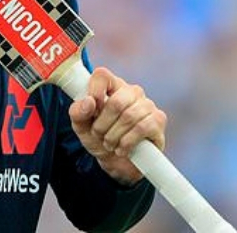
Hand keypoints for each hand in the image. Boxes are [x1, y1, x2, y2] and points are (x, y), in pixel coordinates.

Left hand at [68, 67, 166, 185]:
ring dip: (113, 136)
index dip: (93, 91)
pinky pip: (142, 128)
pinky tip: (122, 149)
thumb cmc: (98, 138)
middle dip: (103, 124)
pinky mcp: (158, 120)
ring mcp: (147, 104)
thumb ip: (78, 112)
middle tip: (98, 135)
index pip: (102, 75)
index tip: (91, 110)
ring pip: (129, 117)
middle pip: (116, 102)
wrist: (116, 162)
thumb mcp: (81, 126)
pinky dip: (127, 142)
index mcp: (112, 85)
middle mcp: (131, 91)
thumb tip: (89, 102)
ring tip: (109, 144)